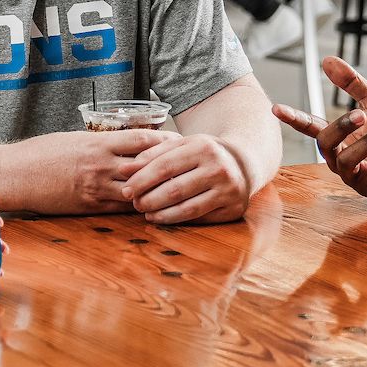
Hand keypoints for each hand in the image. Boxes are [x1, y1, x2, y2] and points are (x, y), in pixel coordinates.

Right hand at [10, 128, 166, 212]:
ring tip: (173, 188)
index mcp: (98, 143)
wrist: (17, 174)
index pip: (142, 138)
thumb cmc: (41, 152)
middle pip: (146, 164)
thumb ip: (99, 142)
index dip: (164, 139)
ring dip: (155, 189)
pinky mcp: (89, 206)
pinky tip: (148, 206)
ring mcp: (96, 188)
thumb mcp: (73, 139)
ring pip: (138, 189)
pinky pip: (120, 208)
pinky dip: (136, 206)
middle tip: (185, 164)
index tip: (177, 140)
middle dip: (168, 164)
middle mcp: (101, 165)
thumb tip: (119, 143)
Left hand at [124, 133, 252, 224]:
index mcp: (203, 147)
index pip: (164, 166)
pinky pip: (199, 219)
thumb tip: (123, 170)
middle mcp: (218, 168)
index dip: (141, 180)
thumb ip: (152, 155)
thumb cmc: (205, 153)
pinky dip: (178, 220)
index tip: (126, 189)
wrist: (243, 163)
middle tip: (135, 203)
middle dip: (149, 199)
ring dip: (161, 214)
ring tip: (146, 213)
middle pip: (174, 190)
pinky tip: (164, 218)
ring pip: (186, 208)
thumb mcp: (182, 146)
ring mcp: (228, 190)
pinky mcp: (233, 208)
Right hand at [274, 57, 366, 199]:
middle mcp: (341, 158)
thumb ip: (352, 83)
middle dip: (342, 128)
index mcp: (339, 137)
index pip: (310, 127)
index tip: (276, 108)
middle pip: (326, 145)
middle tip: (362, 115)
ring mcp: (356, 176)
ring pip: (348, 162)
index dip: (294, 118)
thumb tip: (327, 60)